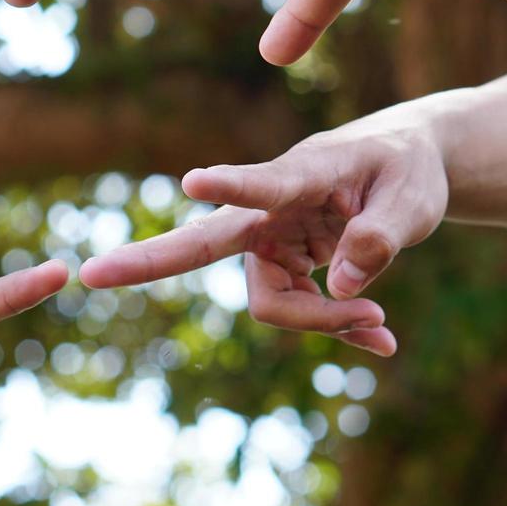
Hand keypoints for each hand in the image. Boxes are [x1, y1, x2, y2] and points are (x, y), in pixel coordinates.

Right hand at [80, 120, 452, 355]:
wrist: (403, 164)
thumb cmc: (406, 169)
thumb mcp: (414, 200)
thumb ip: (382, 237)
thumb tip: (344, 289)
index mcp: (304, 172)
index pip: (262, 183)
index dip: (229, 183)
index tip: (193, 180)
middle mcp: (272, 207)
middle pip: (206, 245)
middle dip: (147, 261)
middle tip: (91, 274)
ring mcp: (270, 237)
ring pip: (270, 301)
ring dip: (321, 323)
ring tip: (382, 330)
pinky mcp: (282, 261)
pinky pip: (296, 310)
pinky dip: (335, 327)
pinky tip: (381, 341)